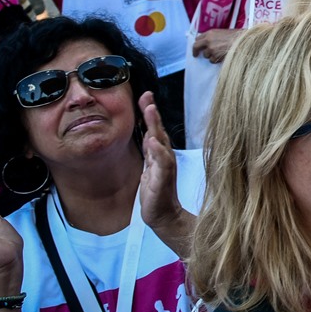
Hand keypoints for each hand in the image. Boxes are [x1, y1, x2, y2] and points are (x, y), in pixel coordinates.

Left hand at [137, 93, 192, 255]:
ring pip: (161, 142)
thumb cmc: (156, 192)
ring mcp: (166, 167)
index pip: (154, 129)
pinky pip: (162, 163)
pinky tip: (153, 142)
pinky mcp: (164, 179)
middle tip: (147, 97)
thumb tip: (148, 137)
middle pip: (159, 130)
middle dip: (153, 113)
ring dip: (156, 126)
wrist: (163, 216)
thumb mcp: (149, 168)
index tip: (145, 96)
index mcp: (159, 154)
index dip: (150, 113)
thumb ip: (149, 153)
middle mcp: (165, 157)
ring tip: (150, 110)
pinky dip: (158, 152)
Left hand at [192, 28, 240, 62]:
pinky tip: (222, 56)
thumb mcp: (222, 32)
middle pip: (196, 46)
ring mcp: (211, 49)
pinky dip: (216, 60)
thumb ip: (213, 37)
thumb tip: (208, 42)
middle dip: (195, 51)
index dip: (198, 43)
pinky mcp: (215, 56)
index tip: (198, 47)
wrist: (242, 42)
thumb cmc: (235, 36)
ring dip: (211, 55)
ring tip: (219, 53)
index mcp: (210, 33)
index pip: (198, 38)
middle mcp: (208, 40)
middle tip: (196, 55)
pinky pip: (212, 60)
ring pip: (206, 55)